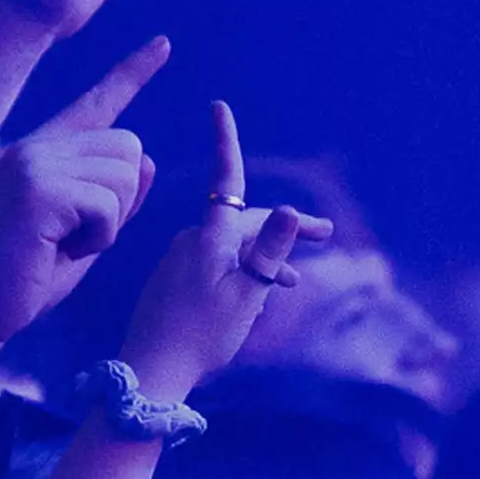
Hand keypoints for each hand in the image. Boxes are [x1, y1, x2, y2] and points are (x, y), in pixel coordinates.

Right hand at [0, 37, 170, 354]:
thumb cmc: (21, 283)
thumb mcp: (80, 238)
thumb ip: (113, 200)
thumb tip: (147, 159)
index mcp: (42, 154)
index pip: (97, 105)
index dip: (132, 73)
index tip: (163, 44)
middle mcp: (36, 146)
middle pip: (129, 148)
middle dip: (120, 202)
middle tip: (74, 236)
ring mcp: (34, 161)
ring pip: (124, 174)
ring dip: (107, 224)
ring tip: (60, 244)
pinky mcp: (38, 187)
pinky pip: (108, 205)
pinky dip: (96, 239)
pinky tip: (56, 250)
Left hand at [120, 101, 332, 400]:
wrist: (150, 370)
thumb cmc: (202, 337)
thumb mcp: (247, 296)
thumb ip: (269, 253)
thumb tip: (290, 209)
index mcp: (209, 239)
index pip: (226, 180)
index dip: (226, 141)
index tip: (218, 107)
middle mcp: (192, 241)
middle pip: (245, 223)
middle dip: (285, 228)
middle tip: (329, 235)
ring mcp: (180, 261)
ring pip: (233, 248)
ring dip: (266, 258)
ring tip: (296, 282)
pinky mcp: (173, 281)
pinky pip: (216, 265)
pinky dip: (243, 272)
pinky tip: (256, 297)